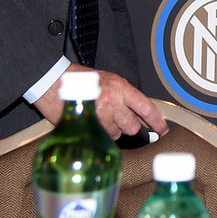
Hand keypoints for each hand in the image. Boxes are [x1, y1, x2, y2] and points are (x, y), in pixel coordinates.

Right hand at [33, 68, 167, 138]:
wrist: (53, 82)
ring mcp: (102, 116)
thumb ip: (123, 95)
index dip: (157, 121)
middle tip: (116, 118)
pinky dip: (100, 134)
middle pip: (133, 126)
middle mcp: (114, 101)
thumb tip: (136, 111)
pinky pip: (103, 137)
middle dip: (127, 126)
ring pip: (118, 134)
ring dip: (112, 130)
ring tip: (99, 117)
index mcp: (120, 87)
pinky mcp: (90, 127)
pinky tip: (92, 124)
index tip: (162, 129)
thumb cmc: (78, 80)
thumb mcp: (106, 80)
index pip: (147, 107)